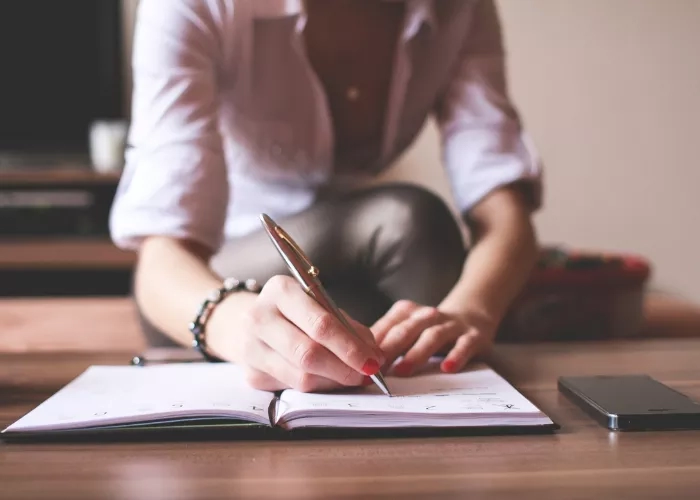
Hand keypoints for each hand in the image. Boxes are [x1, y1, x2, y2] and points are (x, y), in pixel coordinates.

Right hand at [207, 275, 384, 392]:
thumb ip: (348, 327)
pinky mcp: (251, 374)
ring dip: (334, 382)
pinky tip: (329, 380)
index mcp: (281, 290)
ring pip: (301, 377)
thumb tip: (375, 357)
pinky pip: (293, 389)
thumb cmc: (298, 311)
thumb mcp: (321, 304)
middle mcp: (259, 317)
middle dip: (344, 369)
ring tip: (351, 377)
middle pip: (308, 354)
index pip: (320, 325)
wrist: (256, 320)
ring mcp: (251, 348)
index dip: (350, 347)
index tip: (373, 361)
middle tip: (366, 374)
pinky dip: (318, 388)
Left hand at [371, 300, 495, 375]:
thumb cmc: (429, 329)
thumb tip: (356, 362)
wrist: (472, 314)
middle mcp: (426, 315)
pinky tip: (447, 368)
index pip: (385, 328)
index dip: (371, 346)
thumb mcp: (407, 329)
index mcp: (405, 312)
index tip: (359, 363)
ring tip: (403, 370)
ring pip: (431, 336)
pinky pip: (464, 345)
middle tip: (375, 369)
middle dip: (388, 350)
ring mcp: (450, 324)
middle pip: (405, 331)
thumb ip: (386, 342)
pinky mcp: (472, 335)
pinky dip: (455, 356)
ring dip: (416, 354)